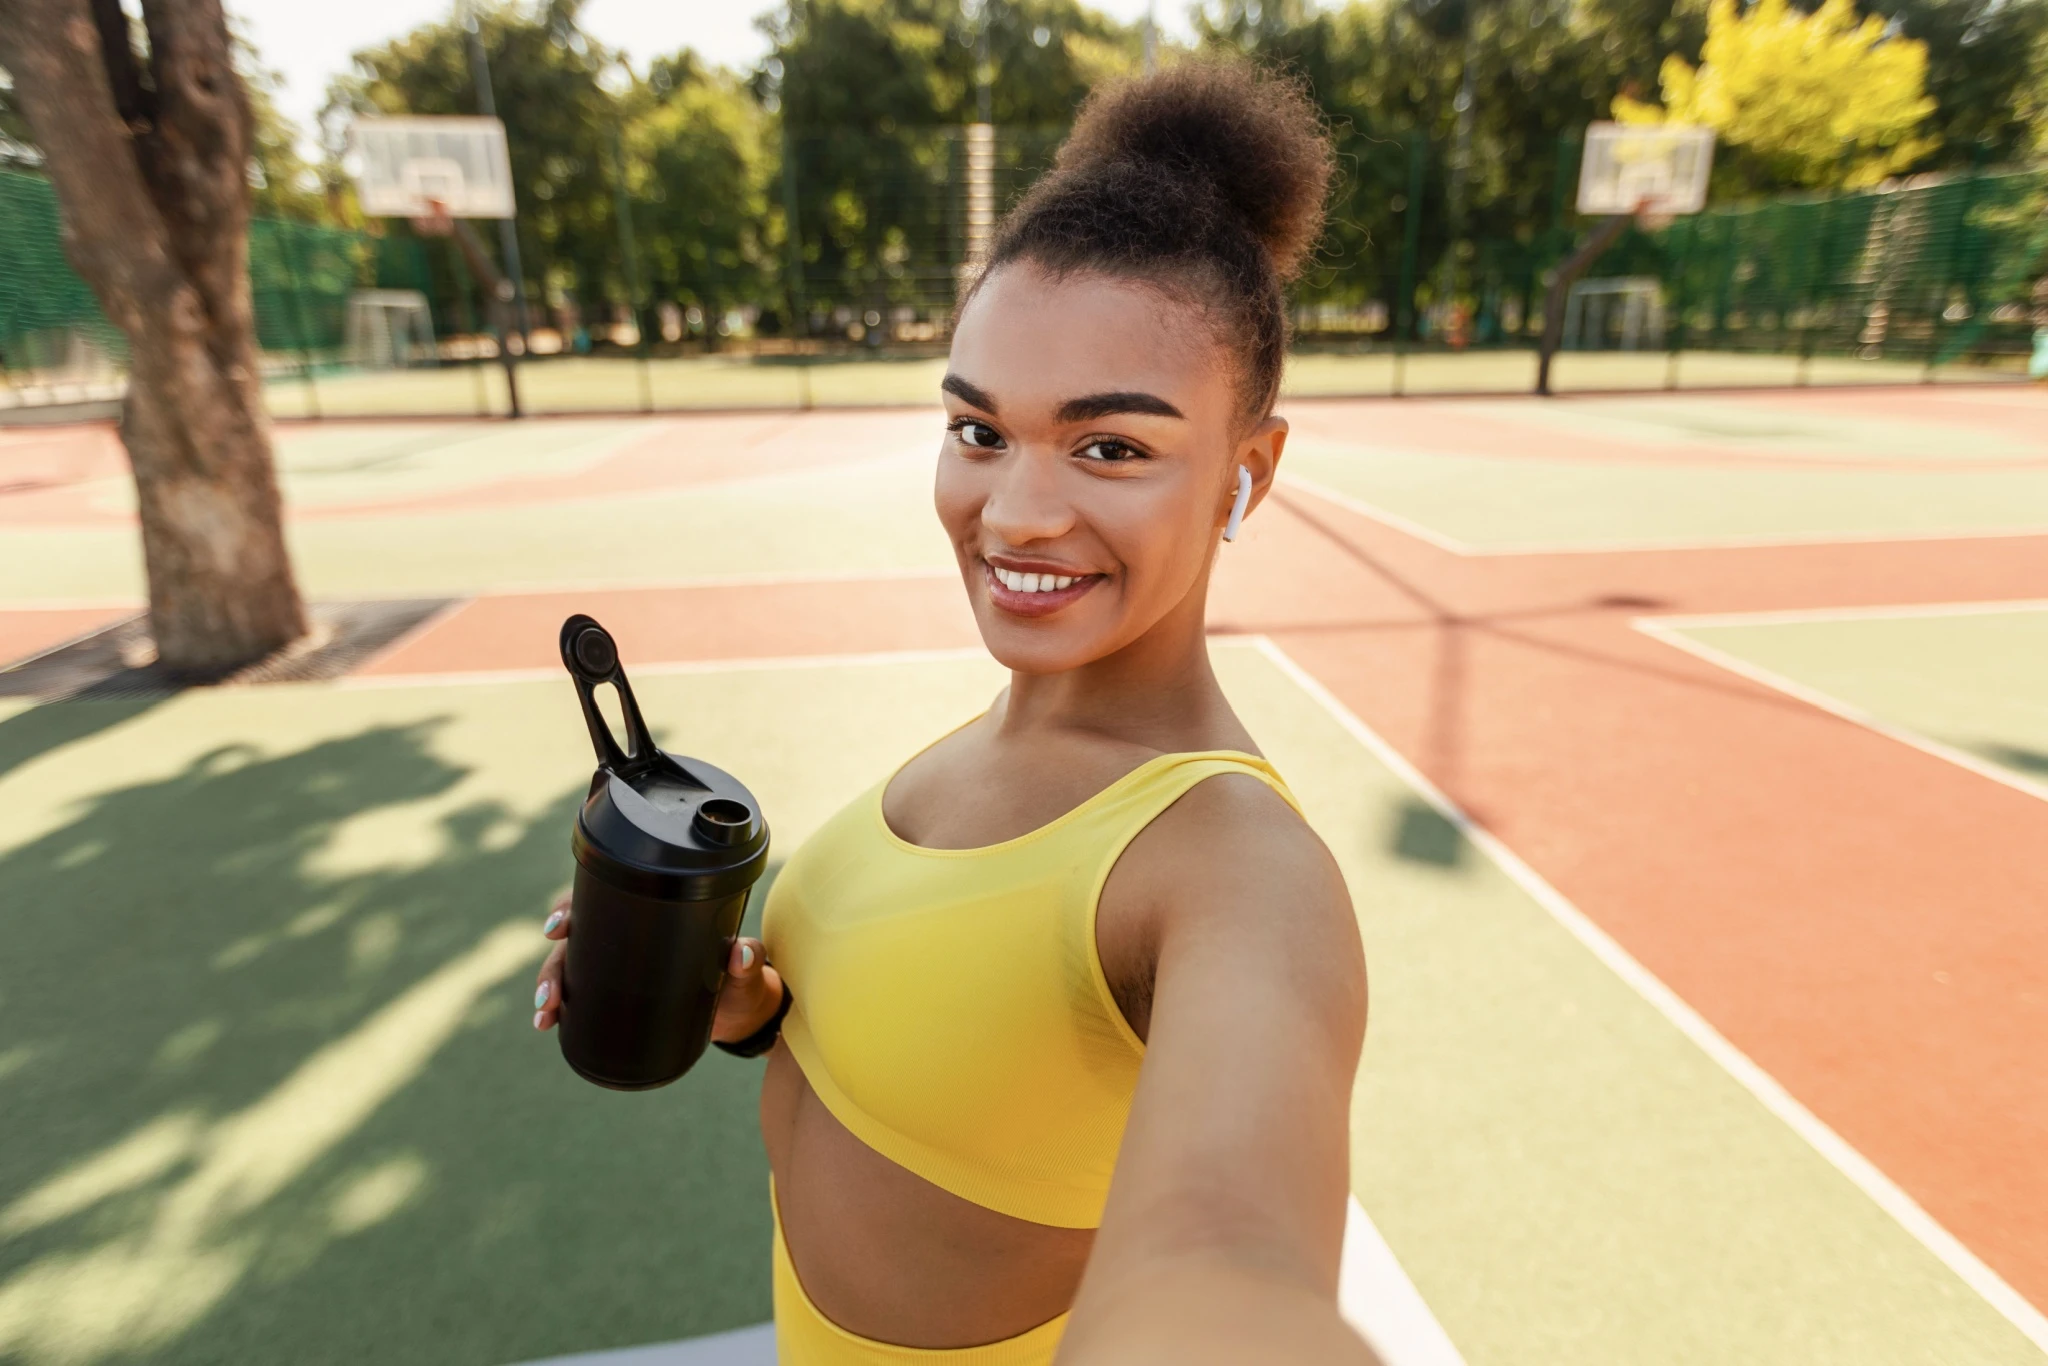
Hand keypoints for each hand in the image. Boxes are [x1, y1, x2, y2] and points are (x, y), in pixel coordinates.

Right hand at [530, 890, 787, 1043]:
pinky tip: (547, 1024)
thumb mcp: (743, 969)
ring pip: (571, 968)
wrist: (739, 1011)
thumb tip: (740, 954)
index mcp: (652, 915)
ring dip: (550, 988)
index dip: (572, 907)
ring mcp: (620, 967)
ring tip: (544, 1016)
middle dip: (553, 963)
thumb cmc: (740, 978)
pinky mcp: (619, 995)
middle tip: (549, 993)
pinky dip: (560, 1009)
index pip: (603, 900)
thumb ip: (747, 960)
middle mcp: (629, 937)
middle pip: (577, 939)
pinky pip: (581, 996)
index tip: (557, 926)